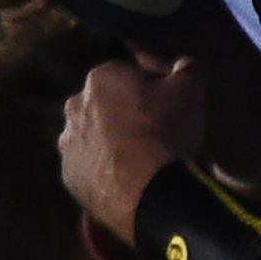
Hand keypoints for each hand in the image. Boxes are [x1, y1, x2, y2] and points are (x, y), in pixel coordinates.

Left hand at [60, 58, 208, 245]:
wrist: (152, 194)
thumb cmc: (168, 133)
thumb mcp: (192, 88)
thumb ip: (189, 66)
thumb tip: (185, 64)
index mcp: (100, 77)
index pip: (127, 75)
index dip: (151, 89)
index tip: (167, 107)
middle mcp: (75, 106)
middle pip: (106, 104)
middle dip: (125, 114)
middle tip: (155, 134)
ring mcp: (68, 144)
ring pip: (95, 136)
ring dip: (112, 143)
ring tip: (143, 160)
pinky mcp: (69, 176)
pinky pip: (90, 167)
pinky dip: (105, 170)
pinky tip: (130, 178)